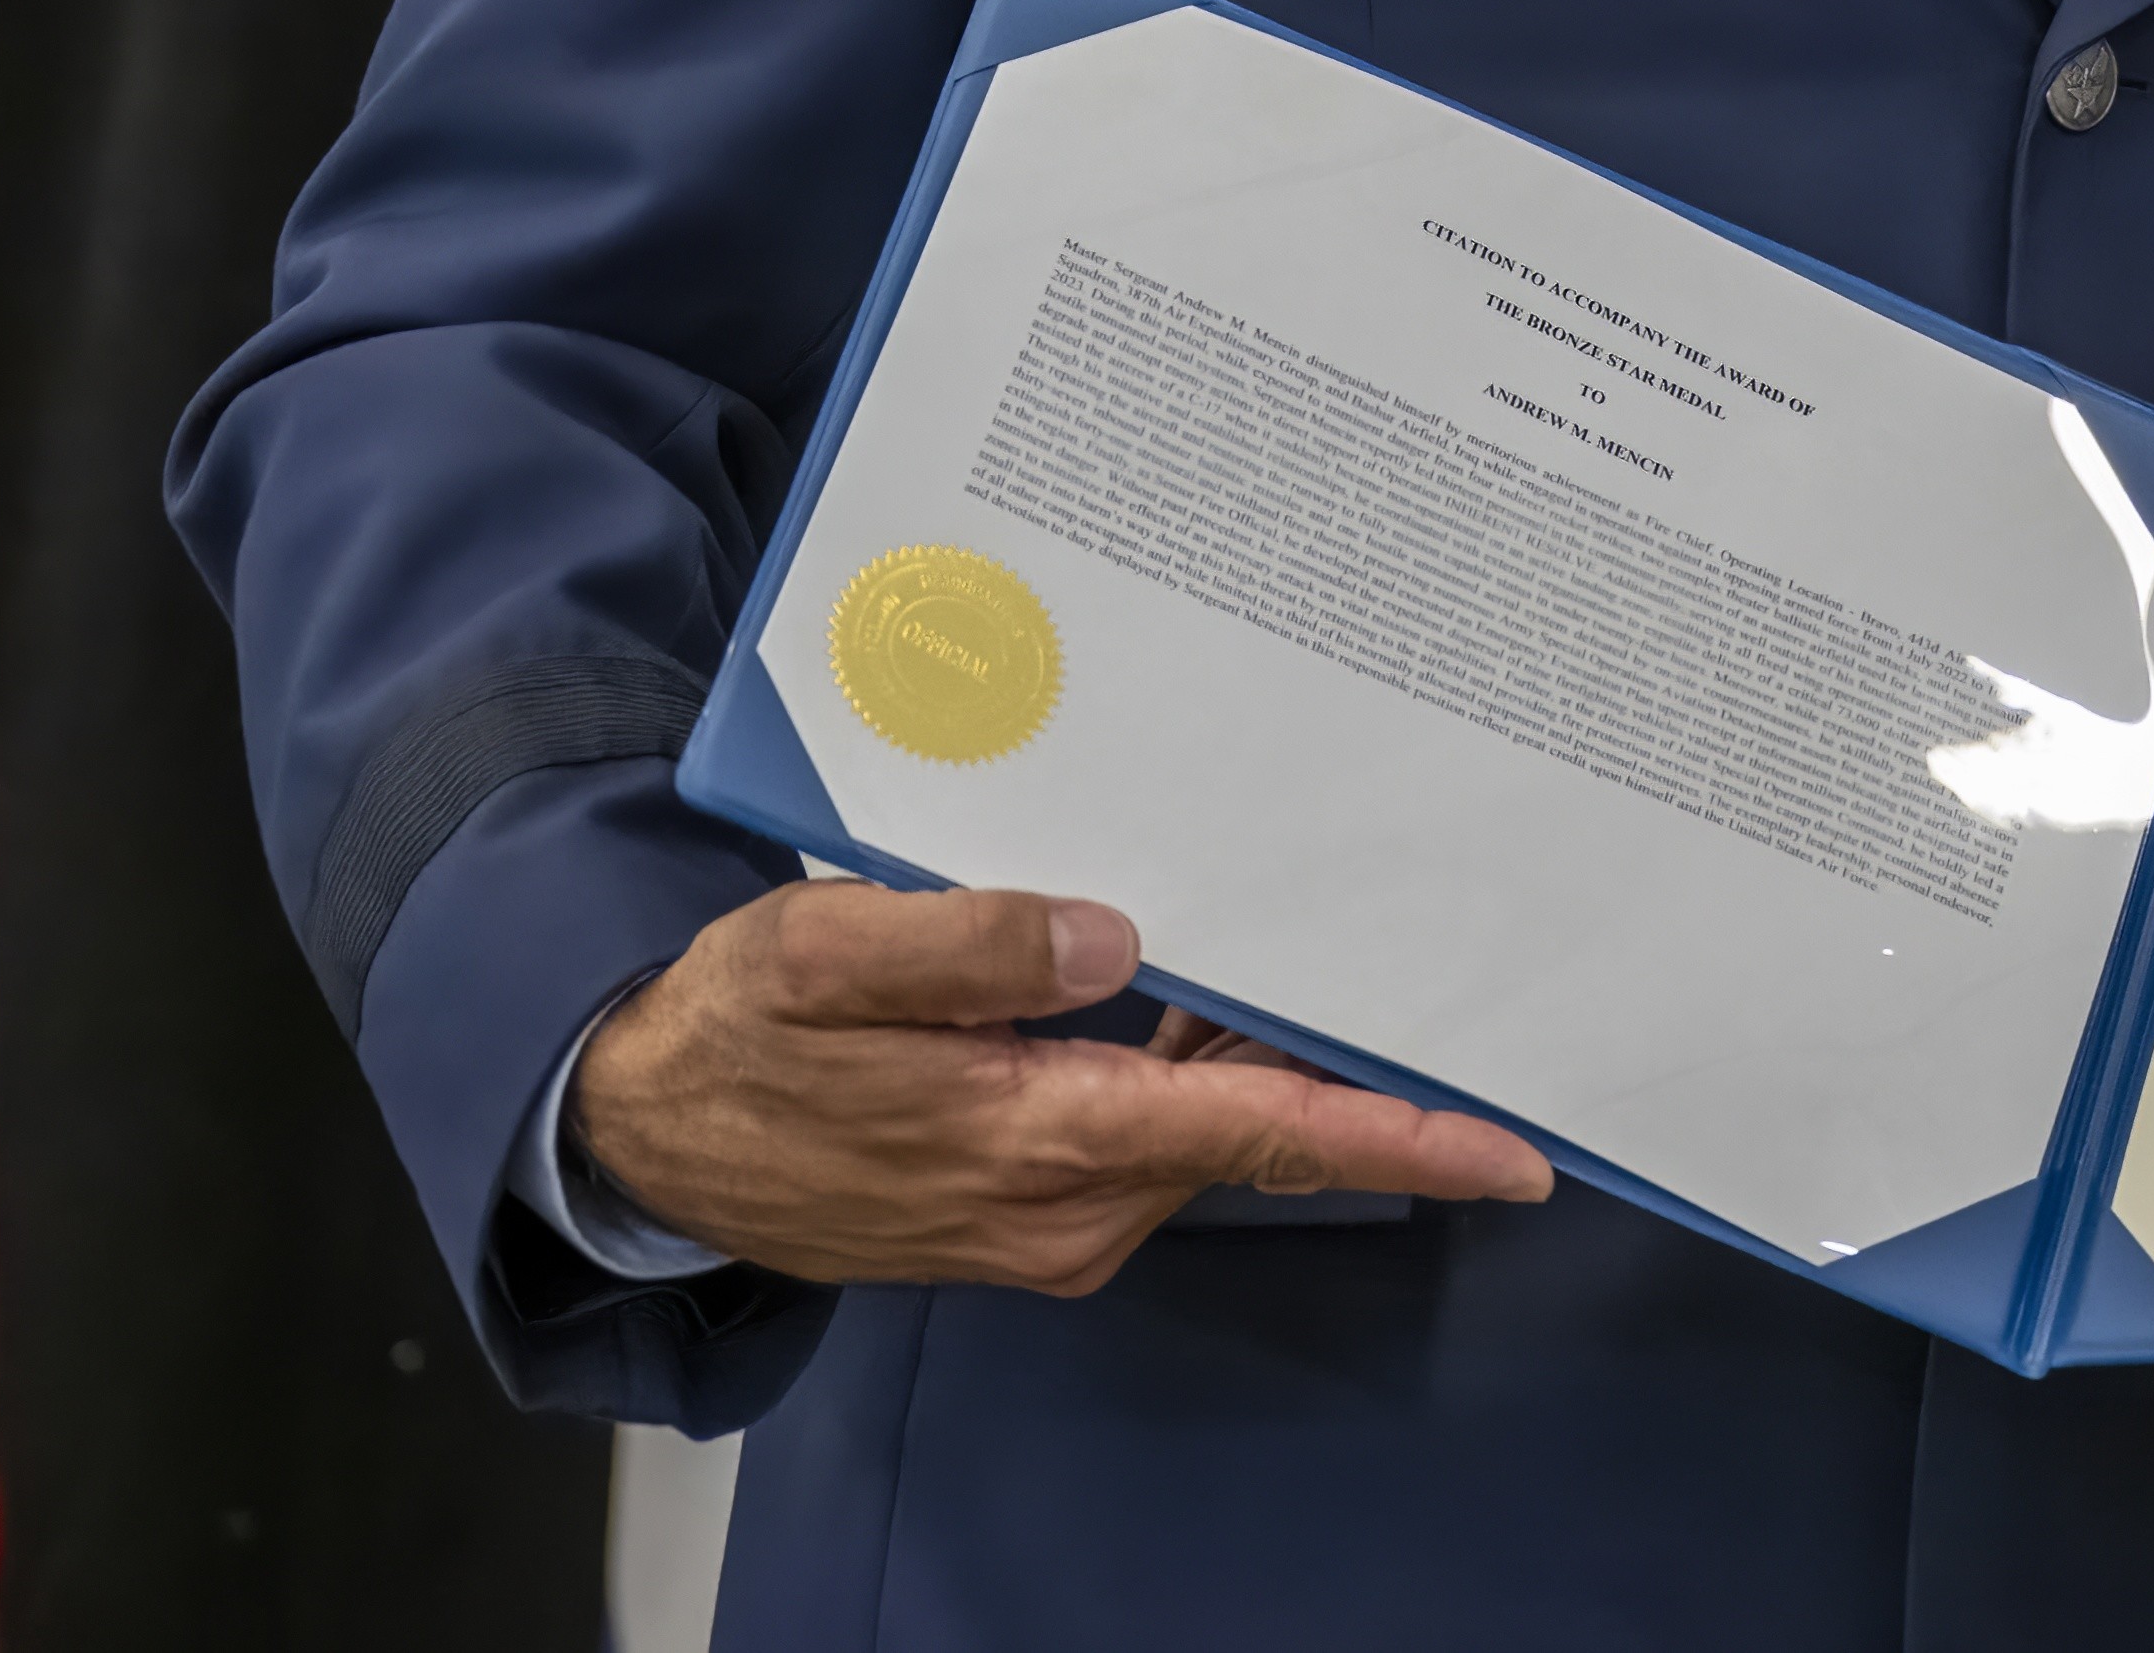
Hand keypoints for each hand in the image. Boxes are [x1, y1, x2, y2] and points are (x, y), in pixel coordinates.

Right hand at [569, 877, 1551, 1293]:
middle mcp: (1069, 1203)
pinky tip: (1207, 990)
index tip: (1510, 1150)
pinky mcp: (1034, 1203)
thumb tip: (1112, 938)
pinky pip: (1155, 1129)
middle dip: (1357, 1067)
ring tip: (1342, 952)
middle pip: (1256, 1126)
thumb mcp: (817, 957)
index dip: (1395, 1138)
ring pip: (1208, 1124)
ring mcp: (1055, 1215)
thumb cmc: (730, 1034)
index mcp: (1034, 1138)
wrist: (642, 1135)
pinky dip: (1200, 1068)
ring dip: (1270, 1056)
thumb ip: (964, 945)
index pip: (1257, 1133)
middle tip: (1453, 968)